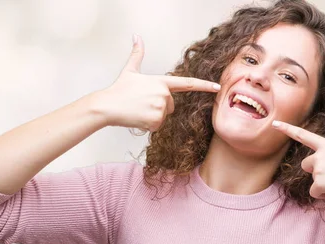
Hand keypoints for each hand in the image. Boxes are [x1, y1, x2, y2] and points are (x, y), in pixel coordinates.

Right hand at [95, 34, 220, 130]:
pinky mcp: (155, 121)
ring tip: (138, 110)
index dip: (203, 85)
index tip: (217, 87)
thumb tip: (136, 36)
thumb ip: (137, 54)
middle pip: (170, 106)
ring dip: (152, 116)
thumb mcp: (130, 70)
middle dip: (159, 107)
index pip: (187, 83)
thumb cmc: (119, 89)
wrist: (107, 106)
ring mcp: (160, 108)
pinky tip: (138, 118)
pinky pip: (157, 126)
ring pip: (164, 117)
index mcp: (161, 82)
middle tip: (141, 103)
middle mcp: (163, 94)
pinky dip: (148, 125)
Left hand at [272, 100, 324, 199]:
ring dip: (323, 183)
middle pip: (306, 165)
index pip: (302, 135)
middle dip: (317, 170)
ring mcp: (319, 170)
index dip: (287, 129)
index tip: (274, 124)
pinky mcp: (320, 184)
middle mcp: (319, 156)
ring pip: (313, 180)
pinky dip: (324, 194)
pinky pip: (315, 192)